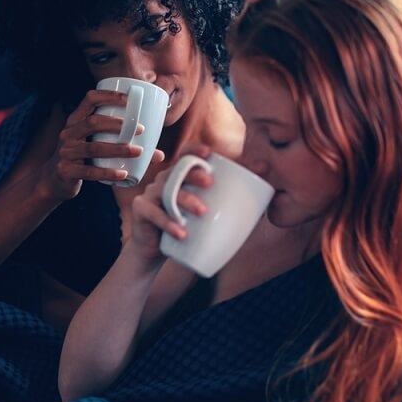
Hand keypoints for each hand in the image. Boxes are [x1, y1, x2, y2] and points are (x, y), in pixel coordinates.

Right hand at [42, 90, 164, 199]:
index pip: (90, 99)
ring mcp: (65, 152)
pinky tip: (123, 174)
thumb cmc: (84, 158)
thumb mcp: (97, 146)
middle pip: (93, 122)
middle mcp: (69, 133)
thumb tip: (160, 155)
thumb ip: (124, 145)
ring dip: (118, 148)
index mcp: (76, 121)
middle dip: (118, 124)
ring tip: (138, 151)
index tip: (130, 99)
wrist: (55, 181)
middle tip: (141, 130)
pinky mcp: (66, 170)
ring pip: (93, 147)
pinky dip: (107, 172)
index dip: (109, 95)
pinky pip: (88, 171)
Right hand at [129, 144, 213, 261]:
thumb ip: (223, 204)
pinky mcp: (141, 209)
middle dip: (194, 174)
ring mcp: (150, 193)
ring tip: (202, 212)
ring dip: (185, 200)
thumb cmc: (183, 227)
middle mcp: (163, 180)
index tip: (209, 153)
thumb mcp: (202, 214)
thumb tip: (261, 199)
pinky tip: (181, 233)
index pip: (184, 156)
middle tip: (210, 183)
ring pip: (167, 191)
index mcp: (179, 177)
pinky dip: (169, 223)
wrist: (155, 250)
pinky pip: (154, 213)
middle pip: (177, 171)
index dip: (194, 151)